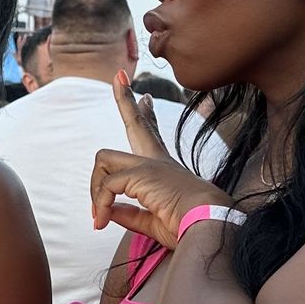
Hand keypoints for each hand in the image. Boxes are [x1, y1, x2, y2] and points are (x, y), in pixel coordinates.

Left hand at [90, 73, 233, 247]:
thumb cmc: (188, 226)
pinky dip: (100, 205)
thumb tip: (109, 212)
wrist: (209, 226)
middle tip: (119, 76)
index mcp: (165, 169)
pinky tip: (102, 221)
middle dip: (125, 100)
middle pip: (137, 123)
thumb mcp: (153, 221)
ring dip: (94, 188)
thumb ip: (130, 214)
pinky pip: (106, 186)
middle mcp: (157, 160)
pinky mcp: (141, 171)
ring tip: (98, 215)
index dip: (147, 117)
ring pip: (103, 158)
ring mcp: (148, 163)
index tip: (146, 98)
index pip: (153, 137)